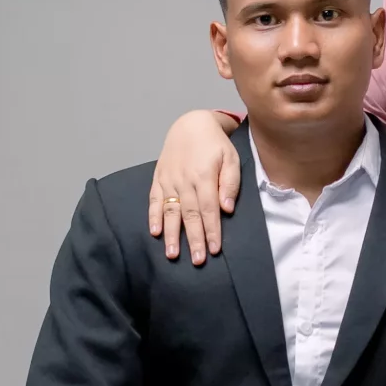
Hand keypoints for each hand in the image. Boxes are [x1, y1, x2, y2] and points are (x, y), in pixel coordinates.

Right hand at [148, 110, 243, 264]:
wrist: (191, 124)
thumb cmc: (215, 144)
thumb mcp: (231, 158)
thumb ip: (230, 183)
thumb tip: (227, 209)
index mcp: (204, 175)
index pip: (209, 209)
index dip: (211, 231)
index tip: (214, 250)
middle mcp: (184, 180)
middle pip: (189, 215)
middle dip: (193, 239)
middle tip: (196, 260)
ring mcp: (169, 180)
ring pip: (170, 211)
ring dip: (171, 234)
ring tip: (172, 254)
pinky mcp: (158, 179)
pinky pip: (154, 201)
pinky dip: (153, 217)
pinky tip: (155, 233)